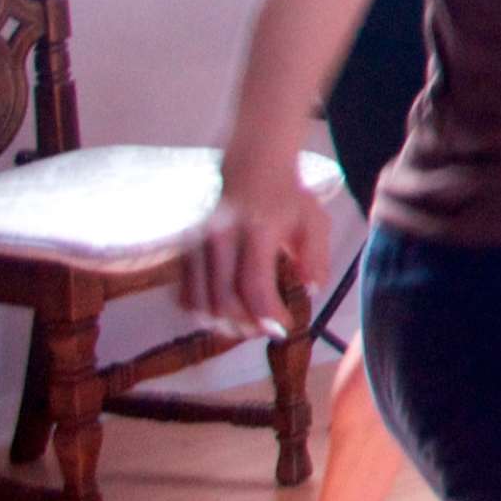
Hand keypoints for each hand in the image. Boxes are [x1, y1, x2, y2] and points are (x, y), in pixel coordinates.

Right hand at [181, 156, 320, 334]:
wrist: (250, 168)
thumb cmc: (288, 199)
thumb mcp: (314, 222)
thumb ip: (316, 257)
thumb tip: (311, 292)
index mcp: (257, 228)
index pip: (254, 283)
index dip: (267, 314)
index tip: (284, 329)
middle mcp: (221, 236)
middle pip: (223, 299)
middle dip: (246, 326)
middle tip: (266, 332)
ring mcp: (197, 244)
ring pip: (200, 302)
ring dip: (224, 325)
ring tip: (248, 327)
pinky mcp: (184, 251)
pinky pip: (185, 295)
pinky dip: (202, 313)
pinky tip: (224, 315)